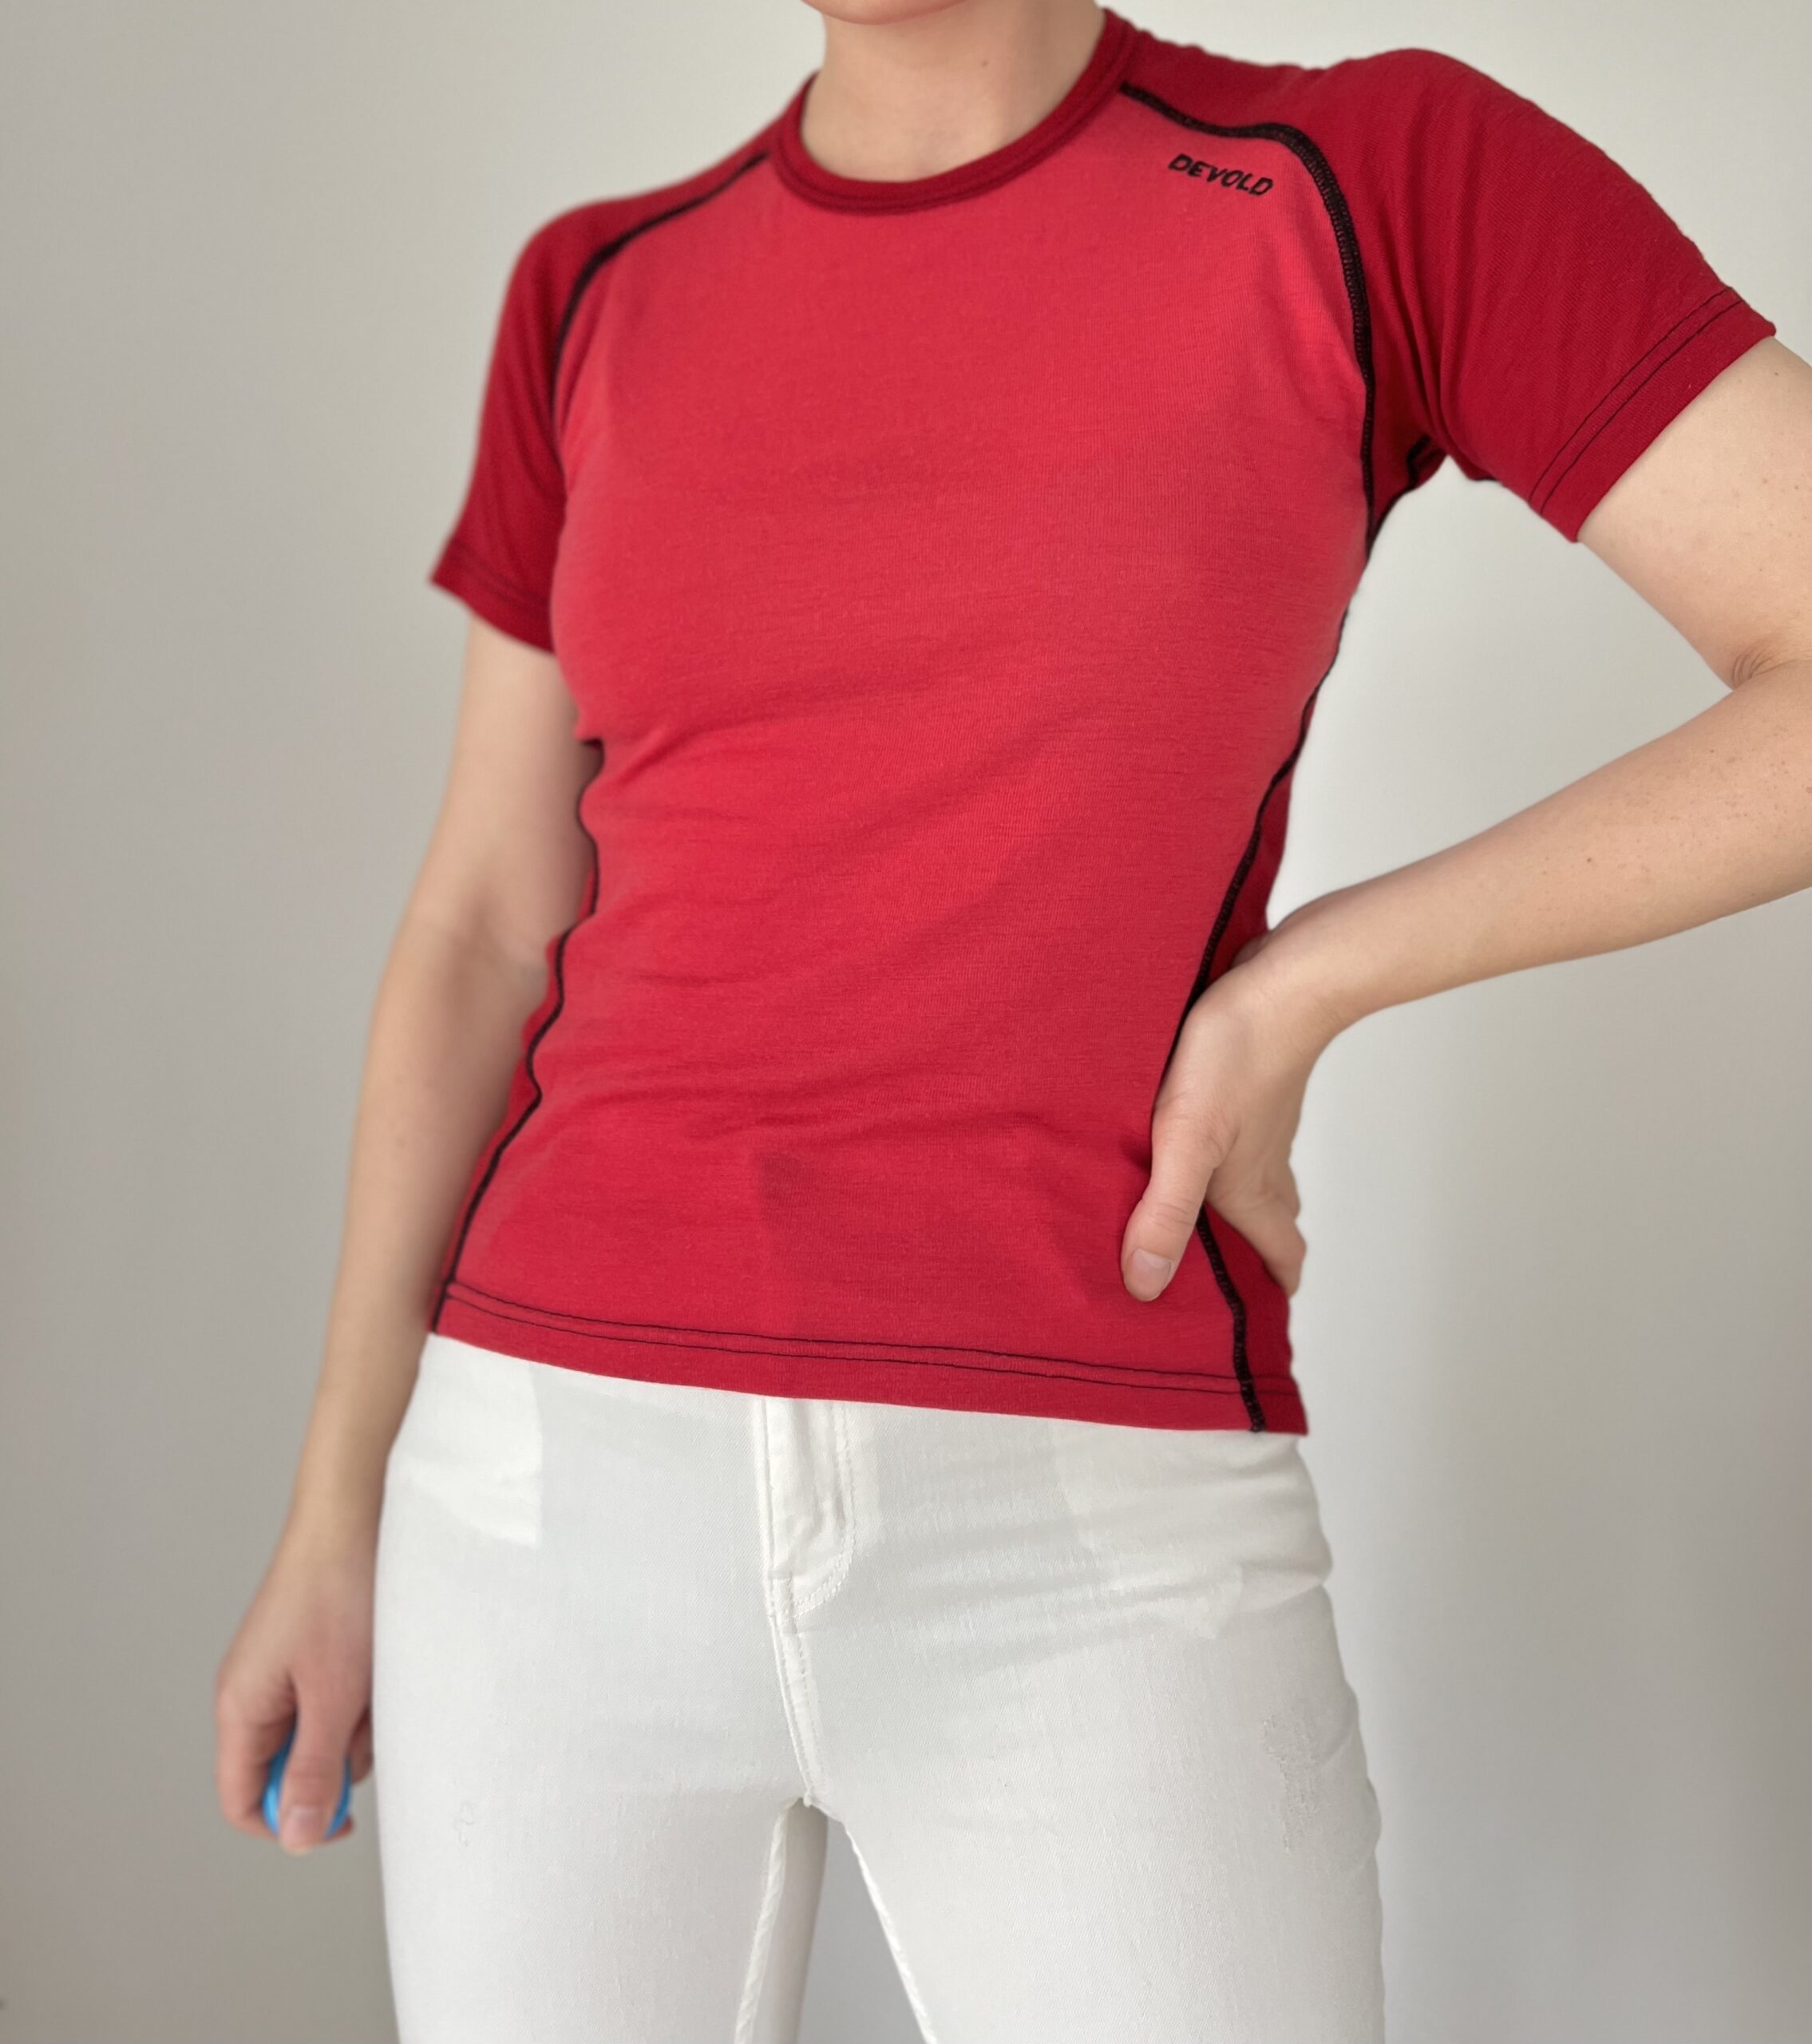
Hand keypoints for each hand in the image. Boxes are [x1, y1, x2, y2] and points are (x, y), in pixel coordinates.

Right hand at [214, 1519, 376, 1853]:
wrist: (357, 1514)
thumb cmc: (340, 1595)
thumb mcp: (333, 1696)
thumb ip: (314, 1770)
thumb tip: (297, 1837)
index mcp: (240, 1709)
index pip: (243, 1801)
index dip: (289, 1822)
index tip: (343, 1818)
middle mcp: (254, 1693)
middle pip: (291, 1769)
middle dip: (337, 1758)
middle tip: (365, 1718)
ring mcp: (285, 1671)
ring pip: (325, 1733)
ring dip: (359, 1719)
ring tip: (375, 1674)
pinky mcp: (315, 1652)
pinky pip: (341, 1697)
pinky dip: (365, 1689)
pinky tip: (380, 1658)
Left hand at [1120, 910, 1348, 1301]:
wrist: (1283, 979)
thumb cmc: (1236, 1057)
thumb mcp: (1186, 1140)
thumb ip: (1166, 1211)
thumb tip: (1147, 1286)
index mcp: (1252, 1188)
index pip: (1283, 1255)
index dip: (1274, 1289)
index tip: (1255, 1323)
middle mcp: (1265, 1161)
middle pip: (1271, 1222)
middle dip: (1250, 1254)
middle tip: (1214, 1275)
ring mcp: (1263, 1121)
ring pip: (1256, 1176)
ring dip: (1233, 1201)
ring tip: (1189, 1213)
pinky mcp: (1251, 1083)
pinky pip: (1242, 1133)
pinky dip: (1222, 1153)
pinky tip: (1186, 1138)